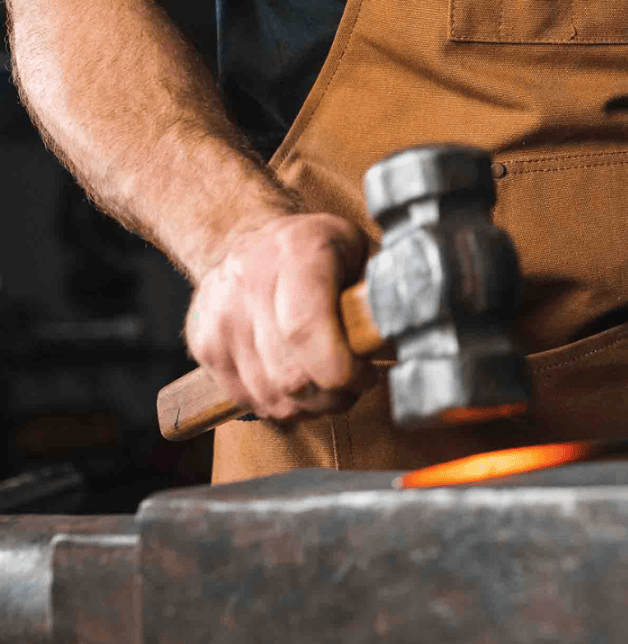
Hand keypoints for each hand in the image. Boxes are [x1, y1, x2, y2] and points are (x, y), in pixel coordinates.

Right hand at [184, 212, 368, 421]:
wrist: (247, 238)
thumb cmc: (318, 250)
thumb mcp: (359, 249)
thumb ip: (379, 290)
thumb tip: (407, 329)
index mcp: (296, 252)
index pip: (307, 330)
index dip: (342, 369)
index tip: (367, 373)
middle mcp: (250, 281)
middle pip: (292, 376)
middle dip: (335, 394)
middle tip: (354, 382)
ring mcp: (220, 315)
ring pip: (271, 396)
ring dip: (309, 404)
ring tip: (328, 381)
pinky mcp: (203, 343)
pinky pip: (249, 399)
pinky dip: (280, 403)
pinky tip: (297, 380)